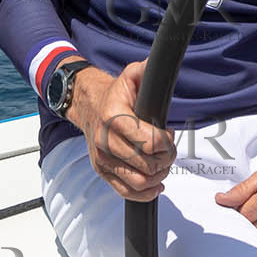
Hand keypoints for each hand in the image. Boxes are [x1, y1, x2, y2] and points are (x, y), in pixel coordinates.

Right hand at [70, 60, 175, 201]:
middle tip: (167, 149)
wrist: (87, 106)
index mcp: (114, 117)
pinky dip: (145, 192)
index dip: (166, 143)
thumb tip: (160, 64)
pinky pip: (126, 192)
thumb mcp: (131, 76)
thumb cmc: (113, 94)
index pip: (149, 142)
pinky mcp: (102, 171)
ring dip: (158, 176)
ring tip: (161, 163)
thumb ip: (146, 71)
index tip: (169, 134)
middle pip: (148, 165)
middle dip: (166, 159)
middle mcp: (106, 141)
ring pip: (139, 181)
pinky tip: (155, 183)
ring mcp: (102, 159)